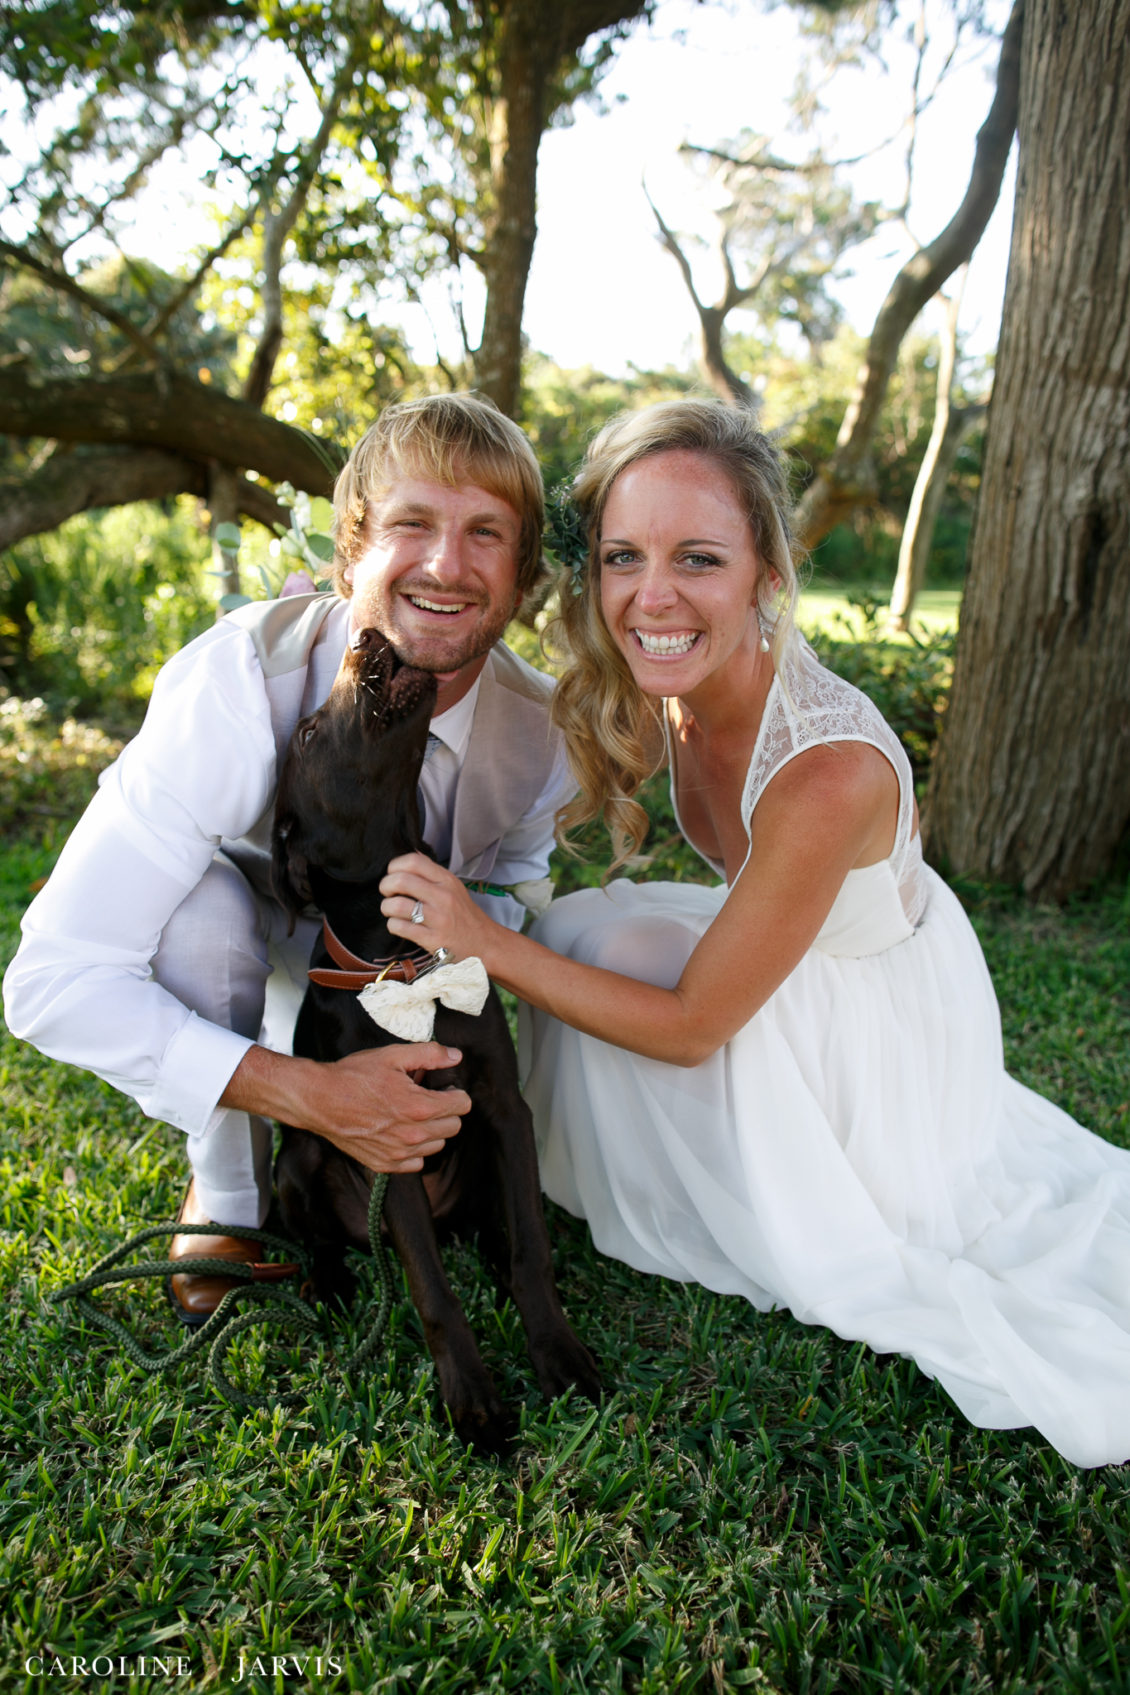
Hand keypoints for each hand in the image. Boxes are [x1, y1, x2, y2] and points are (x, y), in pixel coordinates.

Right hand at [222, 1041, 469, 1173]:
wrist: (319, 1100)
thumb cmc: (353, 1076)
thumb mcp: (392, 1055)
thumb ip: (429, 1055)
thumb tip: (456, 1056)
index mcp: (419, 1107)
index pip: (463, 1106)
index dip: (454, 1092)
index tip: (441, 1087)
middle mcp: (412, 1135)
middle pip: (454, 1127)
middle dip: (445, 1110)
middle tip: (426, 1098)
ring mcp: (398, 1154)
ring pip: (437, 1145)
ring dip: (431, 1130)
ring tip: (411, 1114)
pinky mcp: (384, 1164)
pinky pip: (417, 1162)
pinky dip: (414, 1149)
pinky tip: (399, 1131)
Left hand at [380, 852, 493, 963]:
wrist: (484, 944)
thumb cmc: (465, 916)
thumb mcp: (454, 888)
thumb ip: (432, 873)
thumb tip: (411, 855)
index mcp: (447, 880)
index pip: (414, 861)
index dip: (395, 866)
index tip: (393, 874)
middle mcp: (443, 897)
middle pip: (400, 881)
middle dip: (385, 886)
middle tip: (387, 892)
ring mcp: (438, 919)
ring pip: (396, 905)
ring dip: (386, 907)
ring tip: (391, 910)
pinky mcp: (432, 939)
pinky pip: (400, 927)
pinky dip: (393, 925)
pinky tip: (399, 924)